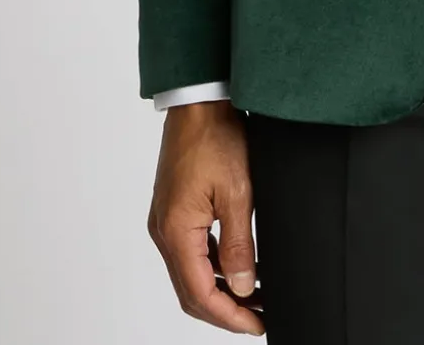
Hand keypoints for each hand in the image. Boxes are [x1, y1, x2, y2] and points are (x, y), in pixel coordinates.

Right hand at [147, 99, 263, 333]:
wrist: (199, 100)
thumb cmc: (216, 136)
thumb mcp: (238, 192)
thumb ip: (240, 244)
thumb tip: (244, 286)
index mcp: (176, 231)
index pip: (200, 294)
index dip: (229, 316)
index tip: (256, 325)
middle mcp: (164, 232)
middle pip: (191, 291)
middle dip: (225, 309)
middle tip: (259, 318)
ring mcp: (166, 221)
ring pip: (191, 273)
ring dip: (220, 289)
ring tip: (256, 296)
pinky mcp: (174, 210)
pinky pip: (191, 251)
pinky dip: (214, 266)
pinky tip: (239, 266)